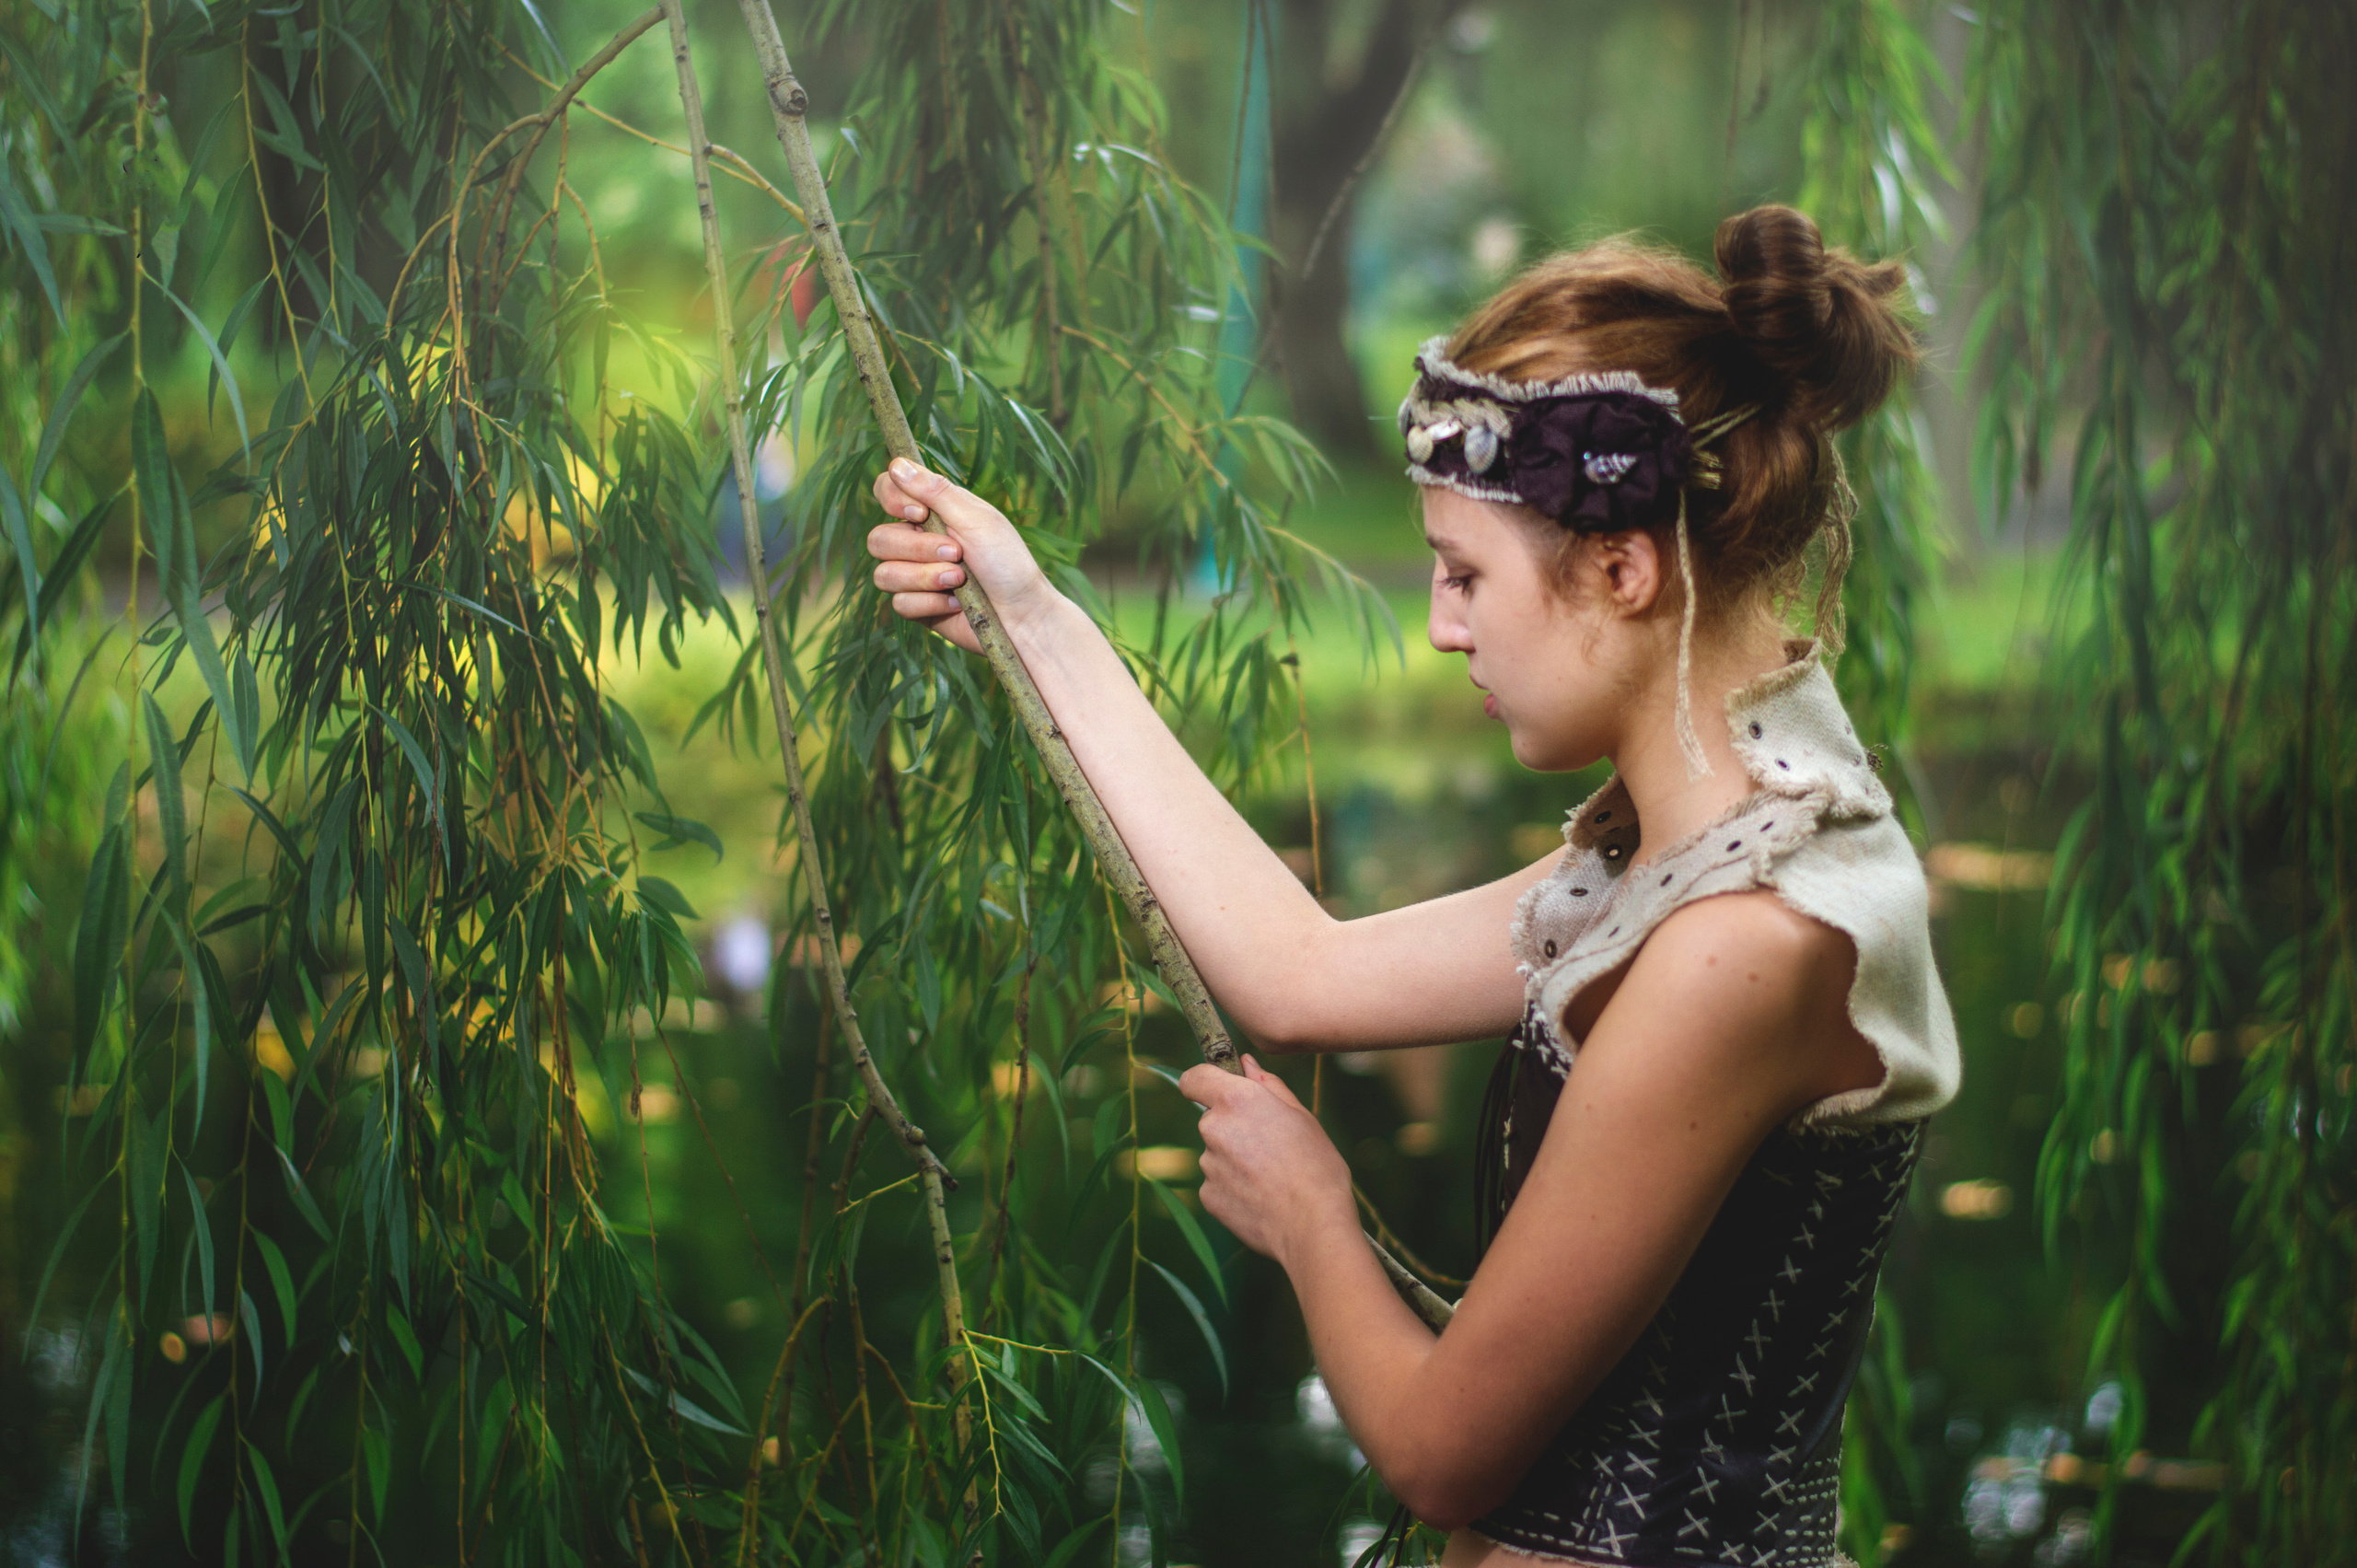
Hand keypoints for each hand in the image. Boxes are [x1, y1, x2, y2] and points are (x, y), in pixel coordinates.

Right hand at [867, 458, 1058, 653]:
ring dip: (925, 577)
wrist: (1023, 614)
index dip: (893, 500)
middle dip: (918, 549)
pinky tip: (956, 603)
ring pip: (884, 574)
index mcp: (931, 512)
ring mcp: (914, 575)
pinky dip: (931, 603)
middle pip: (879, 539)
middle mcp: (917, 541)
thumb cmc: (1007, 562)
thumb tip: (896, 465)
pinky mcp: (917, 606)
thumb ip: (936, 492)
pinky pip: (900, 603)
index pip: (886, 492)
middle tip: (957, 553)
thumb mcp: (976, 519)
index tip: (920, 512)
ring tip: (959, 579)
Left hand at [1181, 1056, 1355, 1269]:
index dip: (1203, 1081)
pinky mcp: (1208, 1196)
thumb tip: (1246, 1064)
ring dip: (1236, 1160)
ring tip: (1272, 1178)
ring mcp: (1208, 1165)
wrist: (1313, 1224)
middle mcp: (1214, 1128)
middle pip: (1212, 1119)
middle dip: (1234, 1127)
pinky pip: (1218, 1184)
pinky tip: (1262, 1198)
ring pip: (1216, 1154)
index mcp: (1236, 1100)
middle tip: (1270, 1146)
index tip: (1216, 1089)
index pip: (1194, 1078)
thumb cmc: (1316, 1166)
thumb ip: (1268, 1085)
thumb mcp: (1301, 1116)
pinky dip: (1234, 1188)